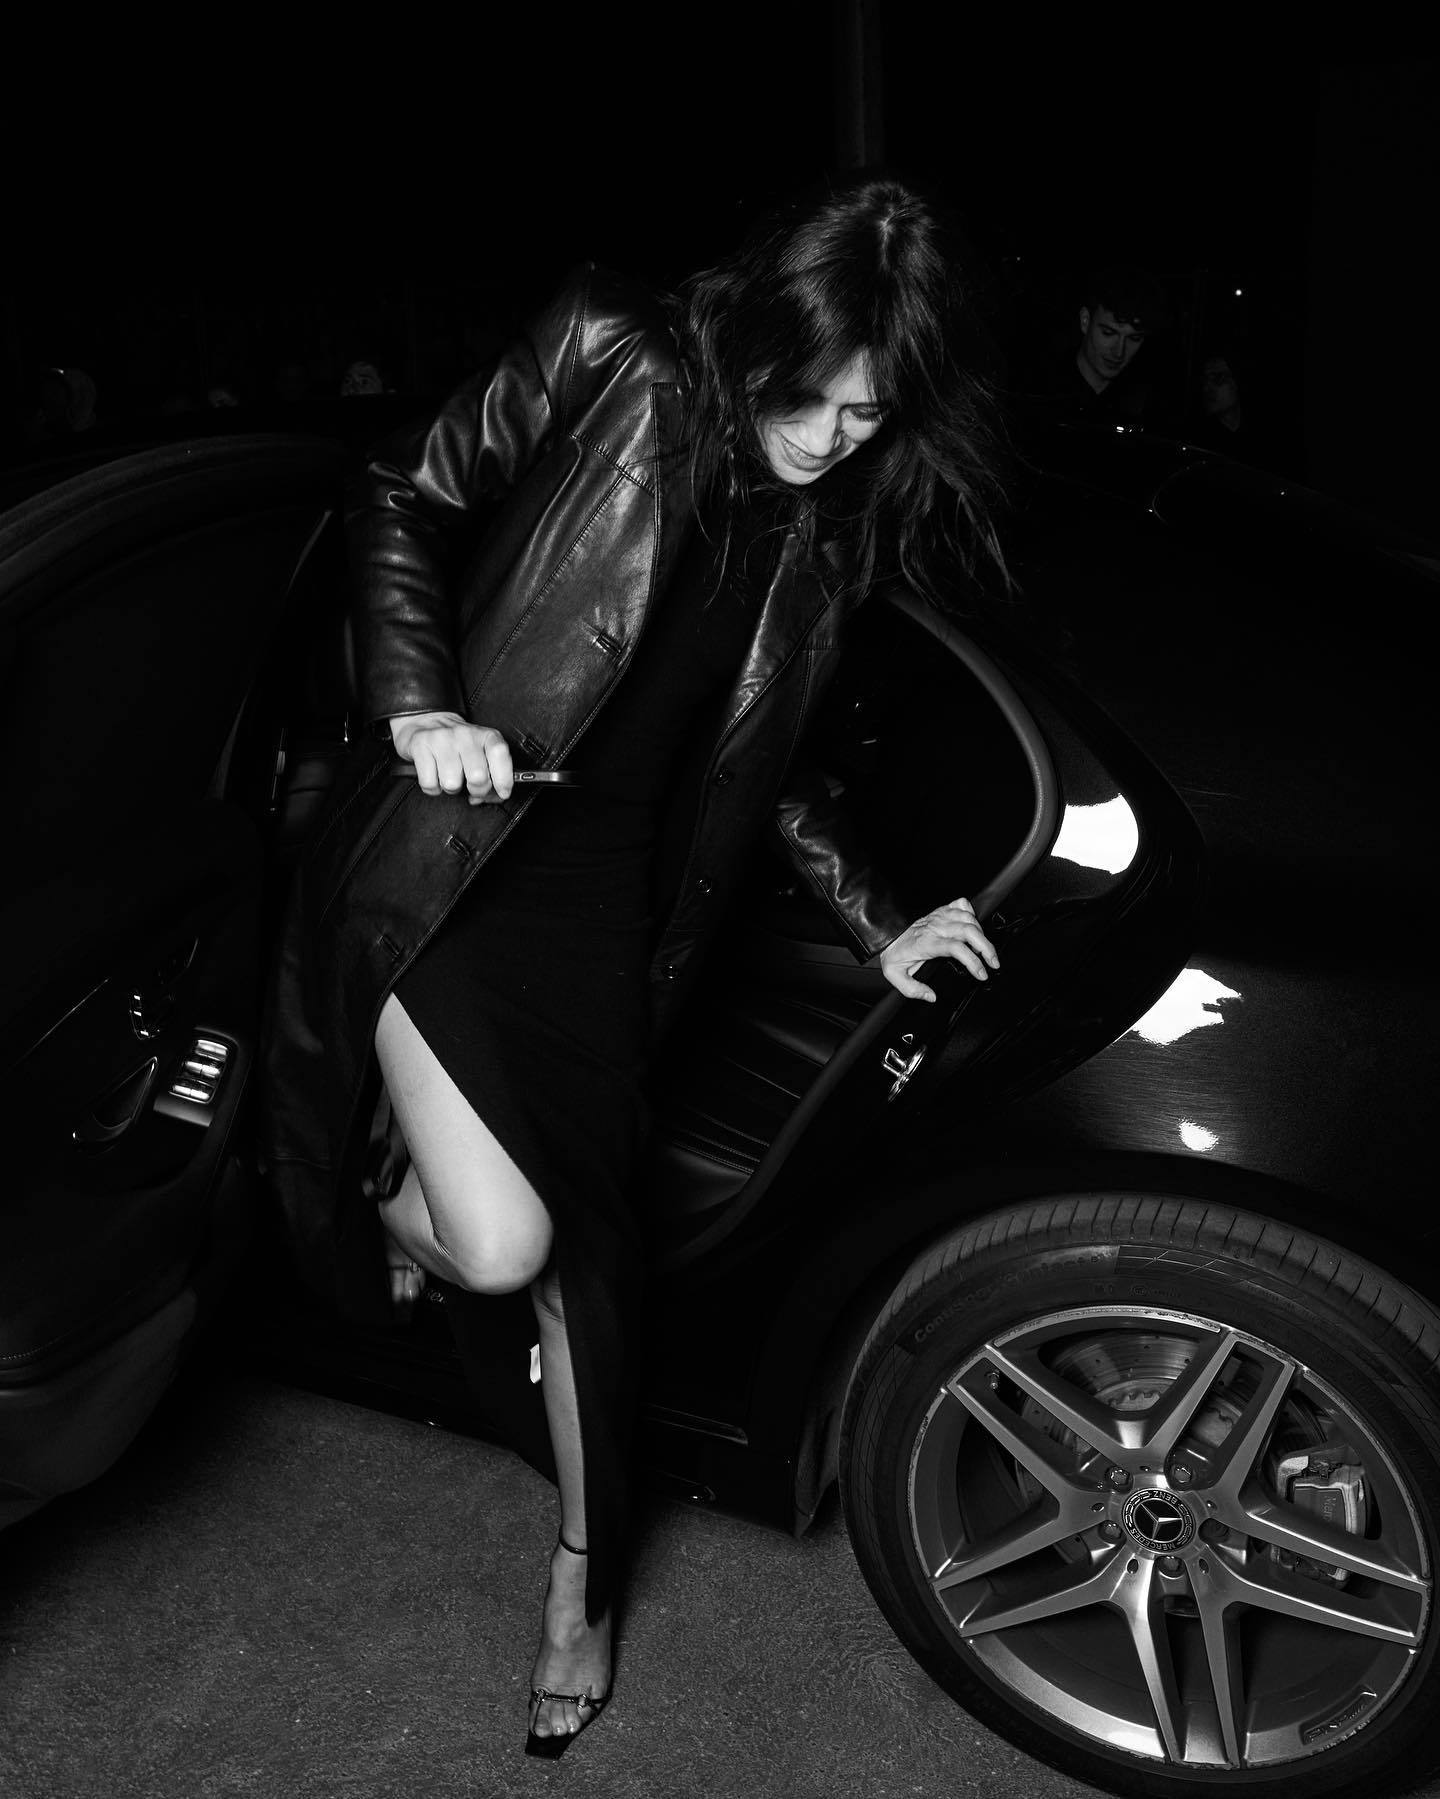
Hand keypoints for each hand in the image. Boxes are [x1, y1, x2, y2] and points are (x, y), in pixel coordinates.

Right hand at [390, 711, 513, 804]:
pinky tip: (435, 775)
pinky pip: (430, 783)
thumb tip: (492, 797)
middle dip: (475, 790)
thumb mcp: (482, 752)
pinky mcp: (420, 745)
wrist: (426, 722)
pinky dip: (433, 787)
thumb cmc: (459, 746)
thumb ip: (493, 776)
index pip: (500, 754)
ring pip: (452, 784)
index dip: (504, 778)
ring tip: (449, 776)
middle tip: (470, 785)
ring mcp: (442, 738)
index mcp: (486, 735)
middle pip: (478, 777)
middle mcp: (465, 735)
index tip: (502, 792)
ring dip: (451, 788)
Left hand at [878, 897, 998, 1001]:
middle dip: (987, 947)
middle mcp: (935, 927)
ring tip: (985, 949)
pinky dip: (972, 913)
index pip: (956, 948)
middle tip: (993, 962)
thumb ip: (913, 989)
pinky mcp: (941, 911)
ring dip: (982, 933)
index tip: (981, 973)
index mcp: (927, 943)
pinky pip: (961, 905)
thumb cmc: (894, 953)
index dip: (973, 961)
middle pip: (969, 931)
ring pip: (969, 918)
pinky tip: (973, 925)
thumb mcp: (895, 976)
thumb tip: (931, 996)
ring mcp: (939, 917)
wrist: (886, 935)